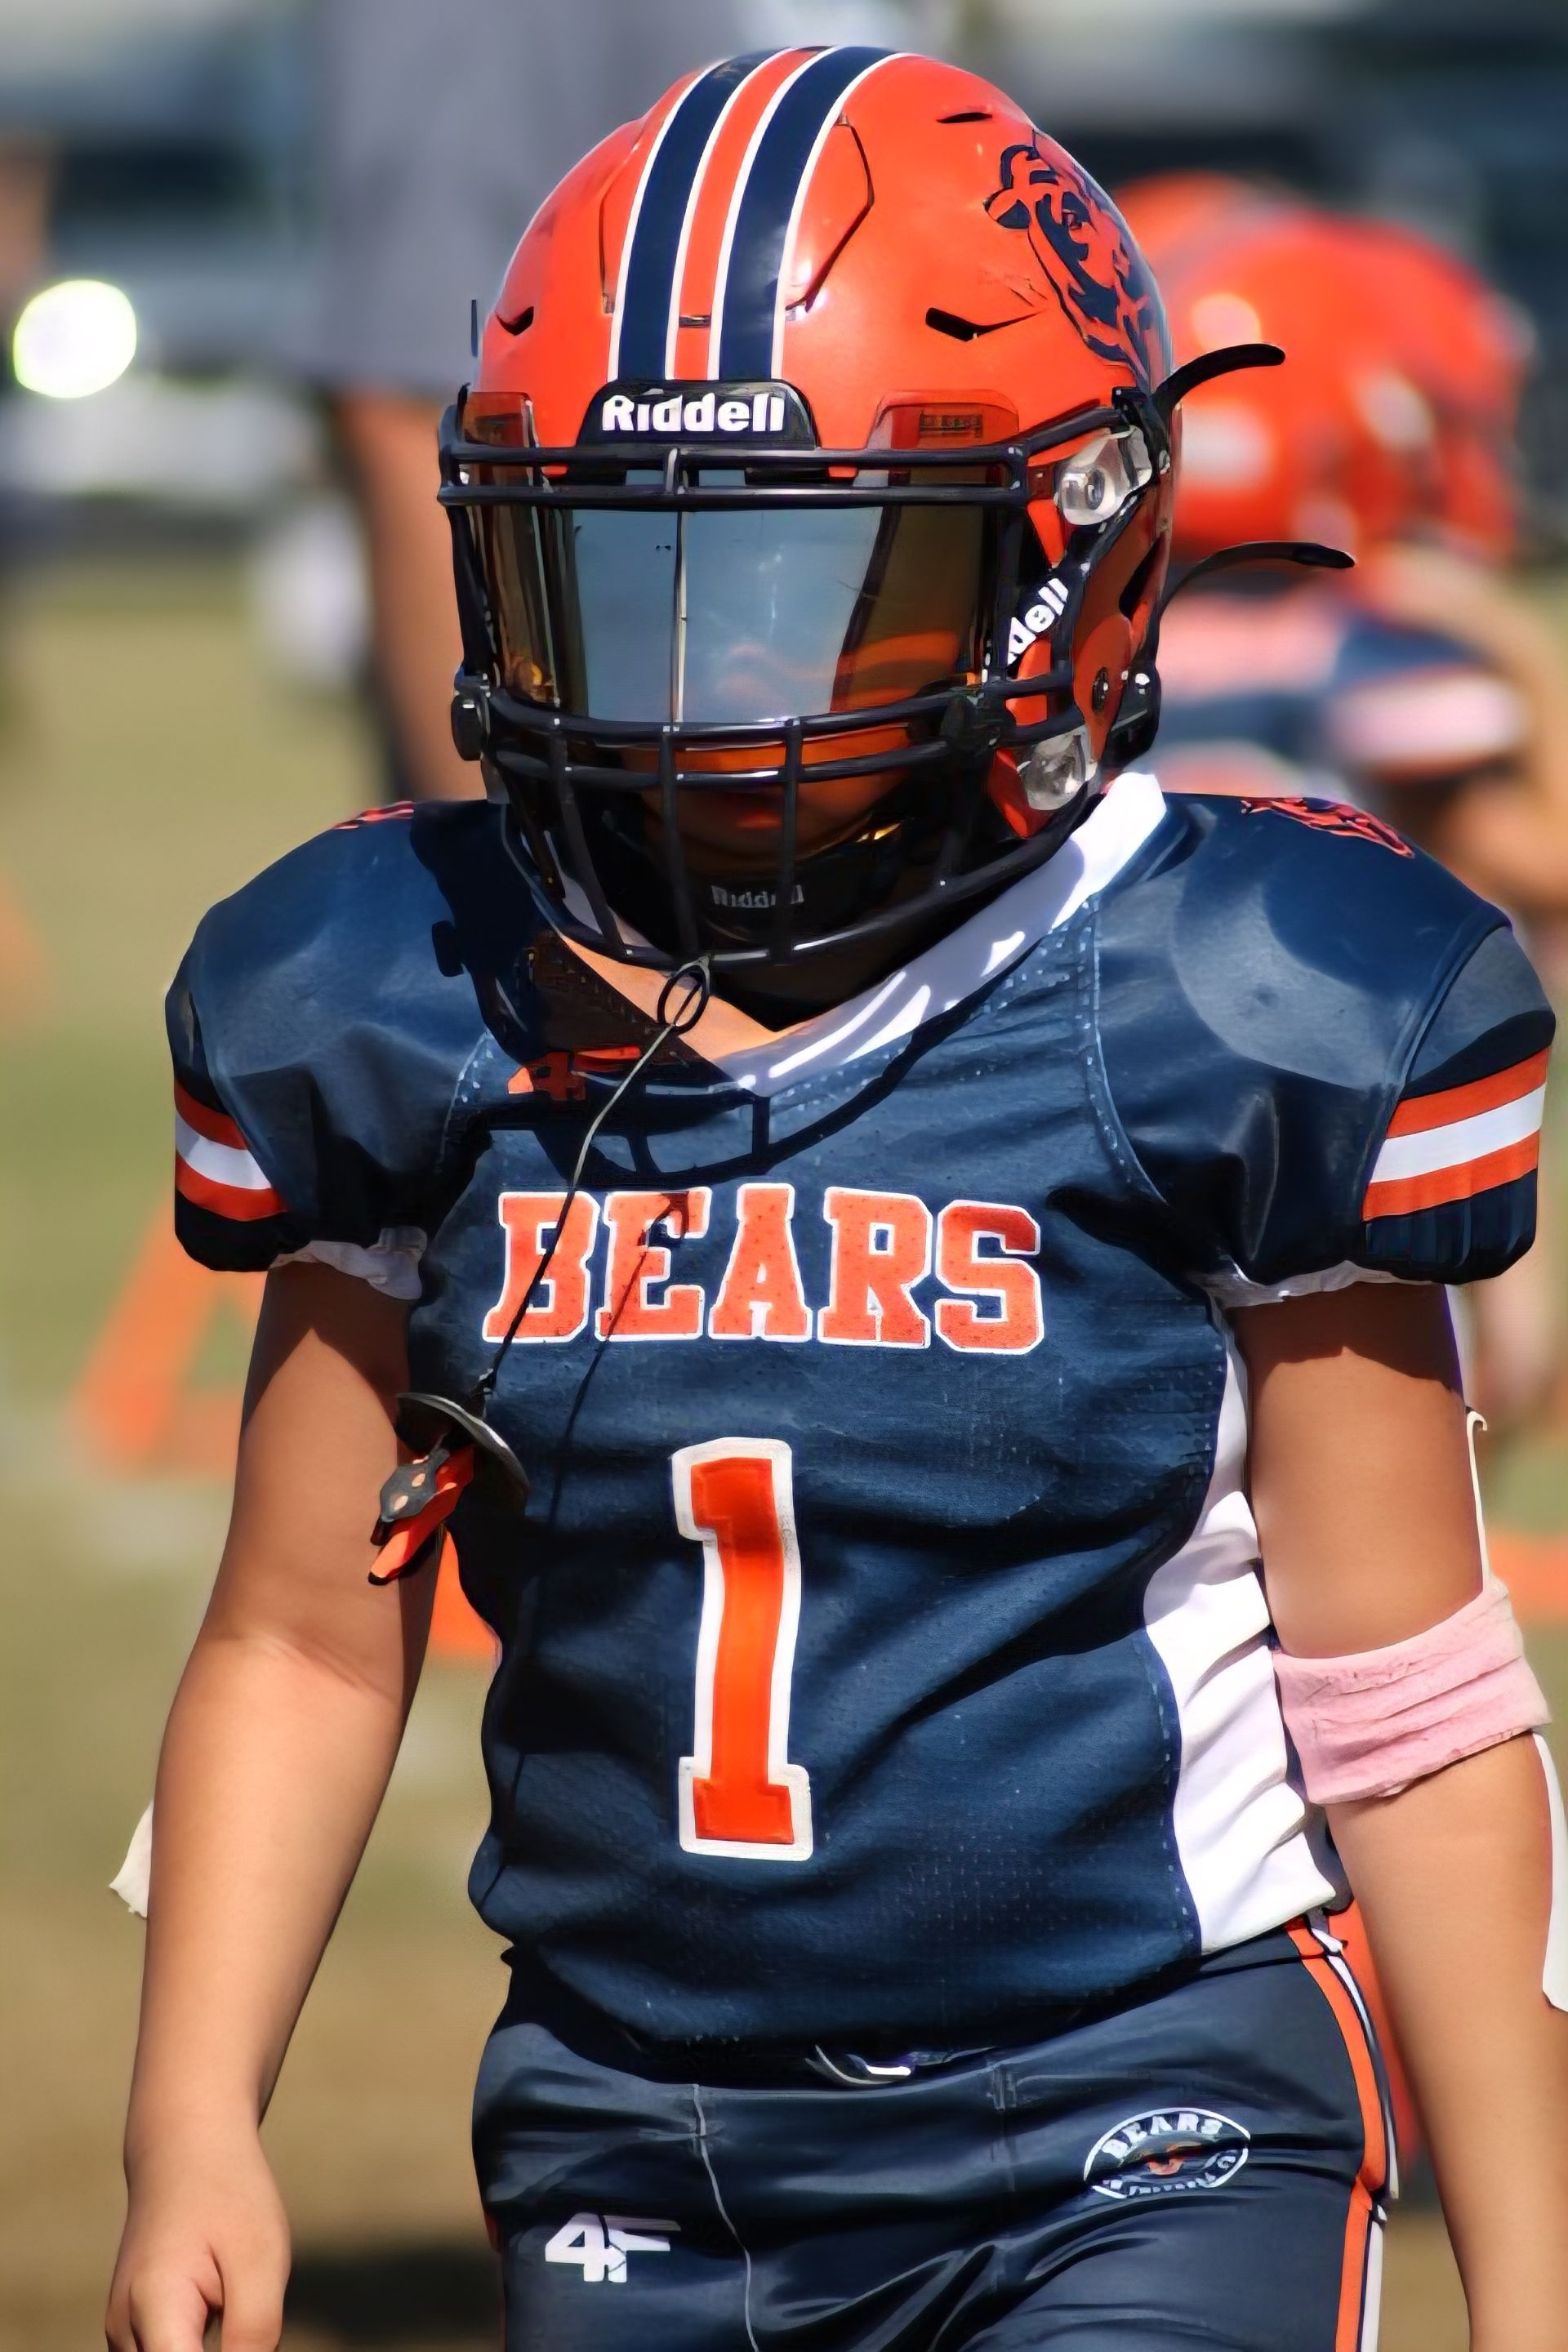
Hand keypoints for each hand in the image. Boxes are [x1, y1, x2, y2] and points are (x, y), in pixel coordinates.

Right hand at [105, 2126, 288, 2351]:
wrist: (185, 2146)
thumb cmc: (228, 2195)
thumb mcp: (261, 2260)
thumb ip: (254, 2336)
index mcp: (154, 2311)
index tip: (251, 2336)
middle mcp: (124, 2332)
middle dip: (223, 2351)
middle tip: (244, 2303)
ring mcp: (122, 2333)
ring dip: (206, 2350)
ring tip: (234, 2297)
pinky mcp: (132, 2330)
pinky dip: (196, 2349)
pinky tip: (224, 2312)